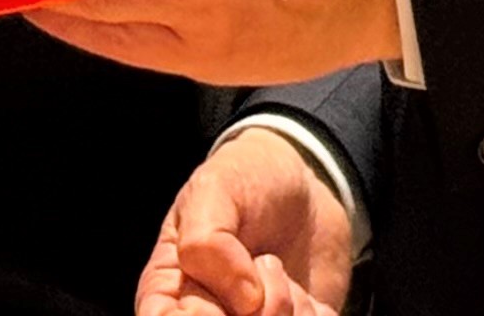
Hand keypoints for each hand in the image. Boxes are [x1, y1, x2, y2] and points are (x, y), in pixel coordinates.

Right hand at [137, 128, 352, 315]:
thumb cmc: (246, 181)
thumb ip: (207, 242)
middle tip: (267, 260)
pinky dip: (316, 315)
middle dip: (259, 308)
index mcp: (168, 291)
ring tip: (280, 268)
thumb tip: (247, 303)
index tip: (243, 295)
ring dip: (290, 307)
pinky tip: (305, 291)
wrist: (304, 187)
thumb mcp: (214, 188)